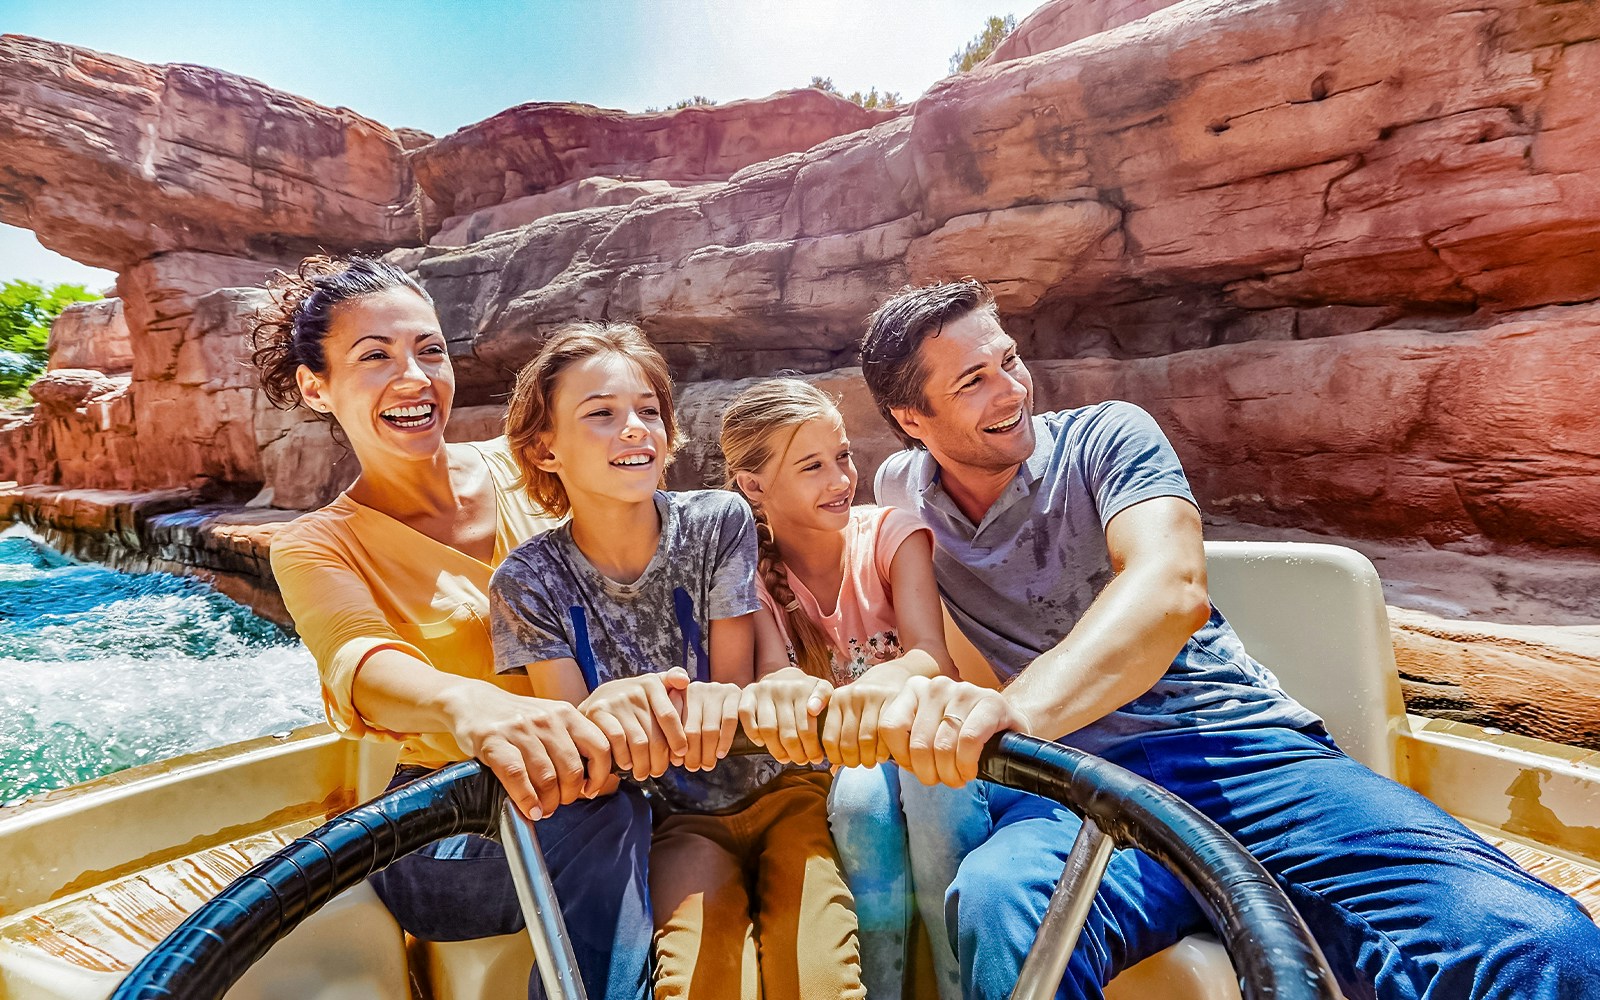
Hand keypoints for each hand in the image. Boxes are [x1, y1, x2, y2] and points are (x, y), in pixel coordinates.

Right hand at [448, 688, 612, 820]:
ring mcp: (520, 729)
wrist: (474, 702)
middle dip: (569, 795)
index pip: (599, 747)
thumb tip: (589, 783)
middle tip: (560, 803)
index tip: (590, 790)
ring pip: (547, 777)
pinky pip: (516, 776)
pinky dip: (526, 799)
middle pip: (573, 770)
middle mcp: (547, 719)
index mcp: (566, 714)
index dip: (600, 776)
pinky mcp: (494, 740)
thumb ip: (570, 743)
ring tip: (543, 809)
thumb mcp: (550, 720)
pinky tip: (529, 809)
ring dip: (548, 803)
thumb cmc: (517, 719)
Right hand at [579, 668, 690, 780]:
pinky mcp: (598, 712)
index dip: (677, 739)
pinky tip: (627, 764)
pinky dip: (624, 757)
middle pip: (655, 736)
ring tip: (643, 772)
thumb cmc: (635, 702)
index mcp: (652, 683)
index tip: (681, 754)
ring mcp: (615, 700)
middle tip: (658, 771)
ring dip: (643, 764)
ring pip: (639, 743)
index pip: (669, 716)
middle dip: (660, 760)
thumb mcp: (653, 688)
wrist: (597, 703)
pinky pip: (618, 743)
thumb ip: (671, 682)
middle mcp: (634, 689)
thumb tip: (684, 681)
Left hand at [677, 681, 742, 770]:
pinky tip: (720, 754)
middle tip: (693, 767)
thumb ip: (677, 736)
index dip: (674, 745)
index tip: (677, 761)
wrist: (741, 696)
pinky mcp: (734, 694)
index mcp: (677, 694)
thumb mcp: (686, 719)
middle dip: (692, 754)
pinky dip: (724, 742)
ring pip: (710, 729)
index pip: (672, 724)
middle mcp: (695, 689)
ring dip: (708, 752)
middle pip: (691, 730)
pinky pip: (729, 722)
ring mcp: (715, 690)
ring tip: (707, 765)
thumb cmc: (703, 716)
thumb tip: (675, 760)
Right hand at [739, 667, 831, 763]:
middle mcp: (782, 688)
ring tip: (785, 757)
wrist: (783, 678)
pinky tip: (761, 743)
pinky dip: (753, 733)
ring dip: (776, 749)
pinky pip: (747, 717)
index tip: (816, 759)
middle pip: (787, 732)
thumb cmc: (806, 692)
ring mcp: (763, 690)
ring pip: (768, 729)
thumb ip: (824, 697)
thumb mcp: (822, 689)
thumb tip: (813, 709)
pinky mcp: (748, 693)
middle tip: (801, 761)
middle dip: (796, 753)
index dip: (812, 748)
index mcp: (802, 688)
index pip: (806, 728)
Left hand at [822, 661, 904, 768]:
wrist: (892, 676)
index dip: (836, 758)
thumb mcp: (847, 708)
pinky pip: (886, 734)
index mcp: (837, 699)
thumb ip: (837, 732)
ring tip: (872, 761)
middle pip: (849, 743)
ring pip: (867, 740)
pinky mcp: (894, 698)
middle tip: (860, 764)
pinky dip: (884, 751)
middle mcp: (853, 695)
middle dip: (854, 761)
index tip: (844, 763)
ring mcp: (874, 695)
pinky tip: (884, 754)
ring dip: (869, 758)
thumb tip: (830, 768)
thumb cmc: (866, 702)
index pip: (830, 739)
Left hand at [879, 675, 1030, 786]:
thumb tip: (881, 758)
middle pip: (918, 744)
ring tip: (957, 778)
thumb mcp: (927, 733)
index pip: (889, 727)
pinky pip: (969, 742)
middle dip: (928, 773)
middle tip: (942, 780)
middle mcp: (936, 686)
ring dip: (950, 774)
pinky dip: (967, 764)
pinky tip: (970, 771)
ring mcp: (964, 691)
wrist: (1004, 726)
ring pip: (942, 746)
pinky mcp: (991, 702)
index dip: (902, 757)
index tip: (916, 768)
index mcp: (913, 690)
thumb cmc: (959, 736)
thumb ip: (905, 739)